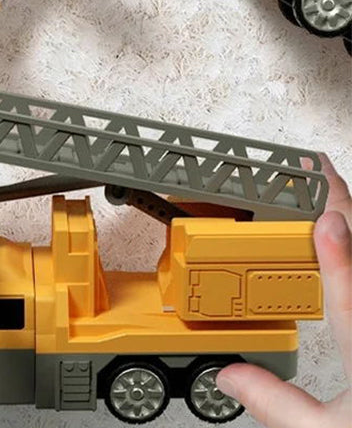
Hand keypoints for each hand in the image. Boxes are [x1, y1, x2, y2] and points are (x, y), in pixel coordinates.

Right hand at [217, 154, 351, 426]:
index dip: (336, 255)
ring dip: (351, 219)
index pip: (349, 296)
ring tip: (329, 189)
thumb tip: (231, 375)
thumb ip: (274, 402)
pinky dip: (350, 248)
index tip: (326, 219)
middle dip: (345, 206)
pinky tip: (344, 235)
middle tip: (319, 169)